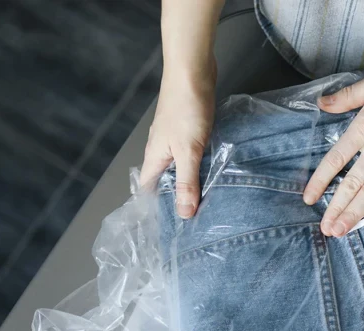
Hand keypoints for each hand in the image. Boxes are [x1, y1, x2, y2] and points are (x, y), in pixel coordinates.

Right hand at [140, 61, 215, 217]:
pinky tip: (216, 171)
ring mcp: (174, 138)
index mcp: (154, 157)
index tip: (172, 226)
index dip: (157, 207)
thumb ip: (188, 182)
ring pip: (180, 166)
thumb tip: (184, 214)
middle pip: (165, 179)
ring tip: (209, 199)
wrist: (193, 71)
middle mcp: (161, 150)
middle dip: (178, 197)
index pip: (148, 189)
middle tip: (196, 217)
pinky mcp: (189, 129)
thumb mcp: (188, 151)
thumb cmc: (186, 109)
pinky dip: (201, 164)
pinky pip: (193, 153)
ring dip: (192, 180)